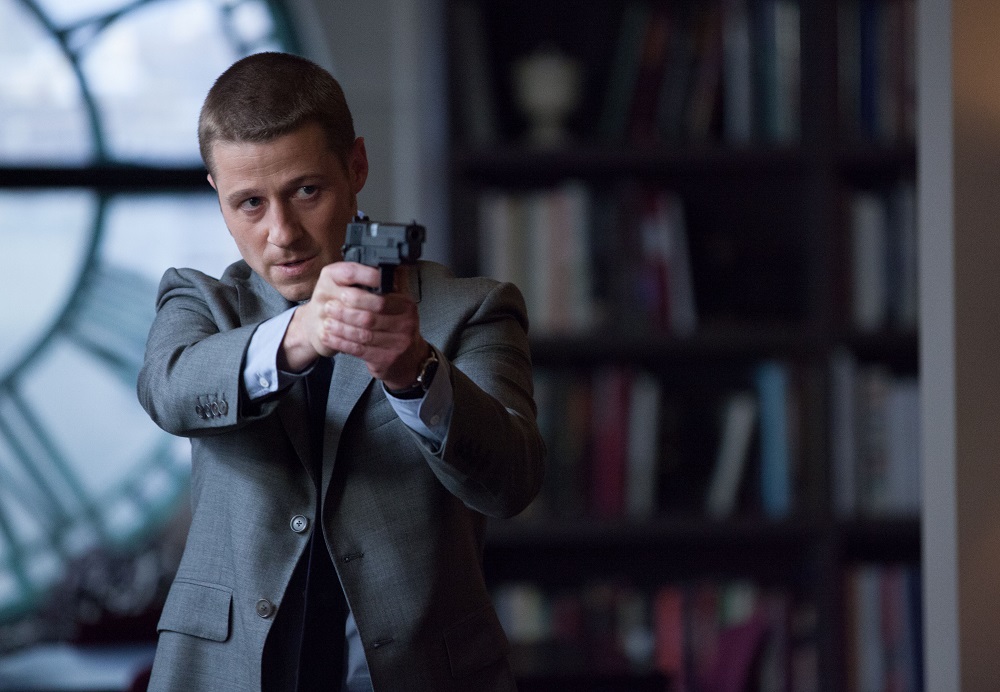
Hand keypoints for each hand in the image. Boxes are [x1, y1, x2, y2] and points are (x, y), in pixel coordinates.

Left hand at [282, 262, 426, 387]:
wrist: (409, 359)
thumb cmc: (396, 328)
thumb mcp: (398, 306)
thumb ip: (384, 291)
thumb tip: (366, 269)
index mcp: (406, 306)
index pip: (381, 300)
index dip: (359, 297)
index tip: (341, 292)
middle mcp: (406, 325)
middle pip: (369, 318)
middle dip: (345, 312)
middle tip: (328, 307)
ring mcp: (397, 344)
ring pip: (362, 335)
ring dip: (341, 328)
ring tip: (327, 322)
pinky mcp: (386, 360)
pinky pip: (359, 350)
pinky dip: (341, 343)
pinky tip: (330, 337)